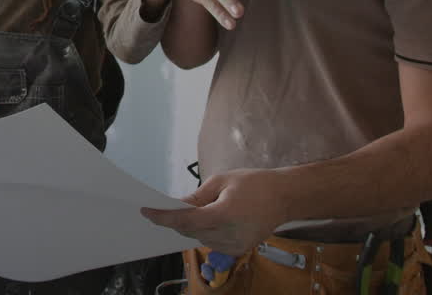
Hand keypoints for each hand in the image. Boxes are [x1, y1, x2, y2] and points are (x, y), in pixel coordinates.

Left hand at [141, 168, 288, 254]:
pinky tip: (208, 219)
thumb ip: (197, 196)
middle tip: (165, 207)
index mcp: (225, 214)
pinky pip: (212, 243)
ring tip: (192, 210)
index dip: (164, 217)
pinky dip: (205, 232)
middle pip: (190, 231)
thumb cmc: (254, 183)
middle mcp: (230, 234)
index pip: (186, 221)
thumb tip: (176, 205)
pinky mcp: (239, 250)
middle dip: (176, 220)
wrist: (284, 197)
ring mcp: (236, 245)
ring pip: (200, 238)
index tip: (147, 212)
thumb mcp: (222, 181)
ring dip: (191, 226)